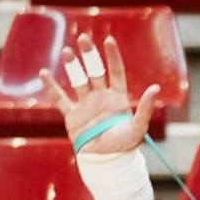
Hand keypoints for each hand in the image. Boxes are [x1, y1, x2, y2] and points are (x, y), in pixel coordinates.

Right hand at [46, 32, 160, 154]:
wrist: (106, 160)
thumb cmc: (125, 144)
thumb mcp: (138, 127)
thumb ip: (145, 108)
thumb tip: (156, 88)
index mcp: (117, 97)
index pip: (115, 71)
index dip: (112, 56)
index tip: (109, 40)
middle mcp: (100, 97)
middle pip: (94, 71)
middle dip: (89, 55)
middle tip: (84, 39)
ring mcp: (85, 104)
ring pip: (77, 80)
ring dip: (72, 66)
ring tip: (67, 52)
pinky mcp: (71, 115)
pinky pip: (59, 98)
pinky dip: (51, 86)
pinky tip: (44, 73)